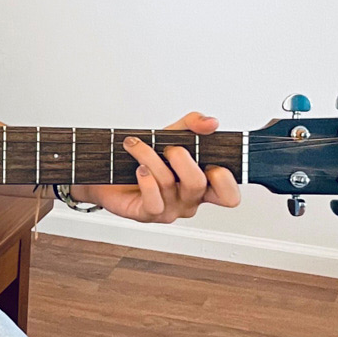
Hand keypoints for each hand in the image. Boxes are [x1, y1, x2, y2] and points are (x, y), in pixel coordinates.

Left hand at [72, 112, 240, 222]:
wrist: (108, 171)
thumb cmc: (145, 159)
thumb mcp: (171, 135)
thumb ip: (193, 125)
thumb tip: (210, 122)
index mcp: (203, 186)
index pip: (229, 195)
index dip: (224, 179)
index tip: (209, 160)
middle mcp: (189, 200)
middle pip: (199, 184)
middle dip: (182, 158)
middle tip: (169, 148)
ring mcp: (170, 210)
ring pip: (169, 183)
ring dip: (150, 157)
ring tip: (136, 146)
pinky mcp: (148, 214)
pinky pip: (153, 200)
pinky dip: (145, 180)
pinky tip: (138, 169)